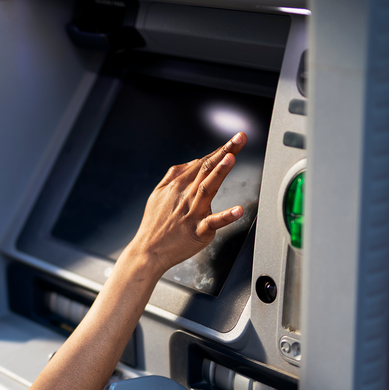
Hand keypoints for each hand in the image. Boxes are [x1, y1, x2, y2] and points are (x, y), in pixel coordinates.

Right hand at [126, 132, 246, 277]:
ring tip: (231, 158)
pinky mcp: (198, 231)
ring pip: (208, 188)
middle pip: (207, 169)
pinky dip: (226, 216)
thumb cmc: (154, 224)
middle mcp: (185, 196)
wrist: (148, 251)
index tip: (235, 139)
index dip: (220, 150)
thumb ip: (173, 175)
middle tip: (239, 138)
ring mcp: (192, 213)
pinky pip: (213, 222)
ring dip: (220, 172)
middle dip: (225, 152)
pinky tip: (239, 210)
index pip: (202, 163)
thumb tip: (193, 161)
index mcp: (178, 186)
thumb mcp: (157, 193)